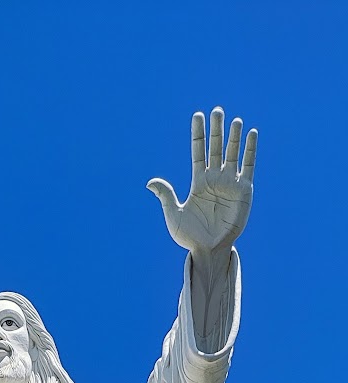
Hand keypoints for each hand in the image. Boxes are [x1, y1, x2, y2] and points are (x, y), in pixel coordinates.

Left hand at [147, 108, 256, 258]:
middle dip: (217, 129)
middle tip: (217, 110)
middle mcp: (215, 178)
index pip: (198, 151)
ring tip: (235, 120)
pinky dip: (250, 150)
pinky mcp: (244, 190)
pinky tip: (252, 133)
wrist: (208, 251)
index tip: (198, 115)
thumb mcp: (174, 215)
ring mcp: (230, 183)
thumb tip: (149, 182)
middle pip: (216, 147)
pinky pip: (248, 166)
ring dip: (234, 137)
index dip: (198, 134)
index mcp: (198, 181)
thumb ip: (166, 196)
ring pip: (233, 153)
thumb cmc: (190, 237)